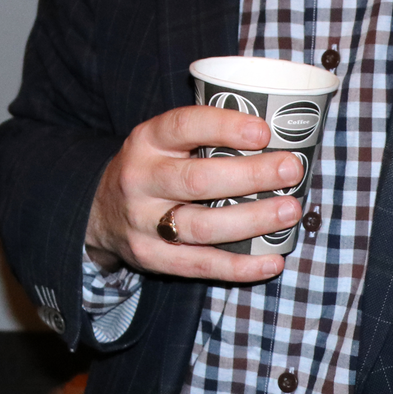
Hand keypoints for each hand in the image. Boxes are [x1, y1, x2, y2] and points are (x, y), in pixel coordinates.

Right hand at [85, 105, 304, 281]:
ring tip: (289, 210)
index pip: (182, 126)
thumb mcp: (162, 142)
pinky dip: (241, 266)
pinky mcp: (152, 258)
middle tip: (290, 170)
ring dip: (252, 220)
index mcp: (146, 141)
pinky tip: (273, 259)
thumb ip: (201, 136)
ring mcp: (143, 222)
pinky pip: (201, 265)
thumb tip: (271, 132)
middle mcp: (140, 179)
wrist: (102, 212)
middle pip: (198, 179)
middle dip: (250, 175)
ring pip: (202, 226)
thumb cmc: (153, 168)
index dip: (224, 127)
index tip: (263, 131)